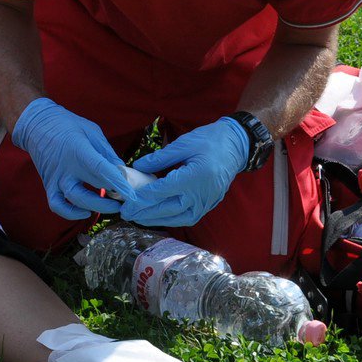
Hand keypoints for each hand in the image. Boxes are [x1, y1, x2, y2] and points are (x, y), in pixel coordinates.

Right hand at [11, 98, 135, 220]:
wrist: (37, 125)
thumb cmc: (68, 126)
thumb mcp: (92, 131)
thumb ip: (107, 153)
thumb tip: (122, 171)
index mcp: (78, 149)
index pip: (101, 169)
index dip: (118, 182)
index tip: (132, 193)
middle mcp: (67, 166)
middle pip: (92, 187)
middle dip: (113, 196)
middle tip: (126, 198)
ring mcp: (56, 178)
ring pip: (76, 199)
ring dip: (97, 206)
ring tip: (112, 207)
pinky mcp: (49, 185)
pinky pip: (57, 205)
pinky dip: (71, 213)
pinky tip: (85, 212)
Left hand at [126, 117, 249, 227]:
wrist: (236, 146)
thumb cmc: (209, 141)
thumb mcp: (182, 144)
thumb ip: (159, 158)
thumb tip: (137, 167)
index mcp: (194, 177)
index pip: (160, 192)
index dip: (141, 198)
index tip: (125, 201)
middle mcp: (200, 194)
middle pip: (167, 209)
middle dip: (144, 213)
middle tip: (125, 213)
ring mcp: (206, 202)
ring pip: (177, 218)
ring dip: (156, 219)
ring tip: (138, 218)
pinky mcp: (208, 205)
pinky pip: (187, 217)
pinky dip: (171, 219)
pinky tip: (158, 217)